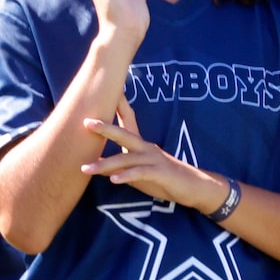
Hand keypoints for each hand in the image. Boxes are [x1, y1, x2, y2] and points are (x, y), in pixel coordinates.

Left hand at [79, 101, 220, 208]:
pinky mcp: (160, 173)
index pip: (128, 121)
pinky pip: (140, 173)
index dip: (117, 106)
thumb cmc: (163, 179)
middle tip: (86, 122)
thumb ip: (118, 166)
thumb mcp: (137, 173)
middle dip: (105, 128)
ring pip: (126, 159)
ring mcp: (153, 160)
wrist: (194, 187)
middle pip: (124, 134)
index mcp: (141, 145)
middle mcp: (146, 148)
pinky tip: (113, 180)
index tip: (103, 91)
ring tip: (85, 168)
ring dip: (105, 164)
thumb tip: (95, 164)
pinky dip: (126, 176)